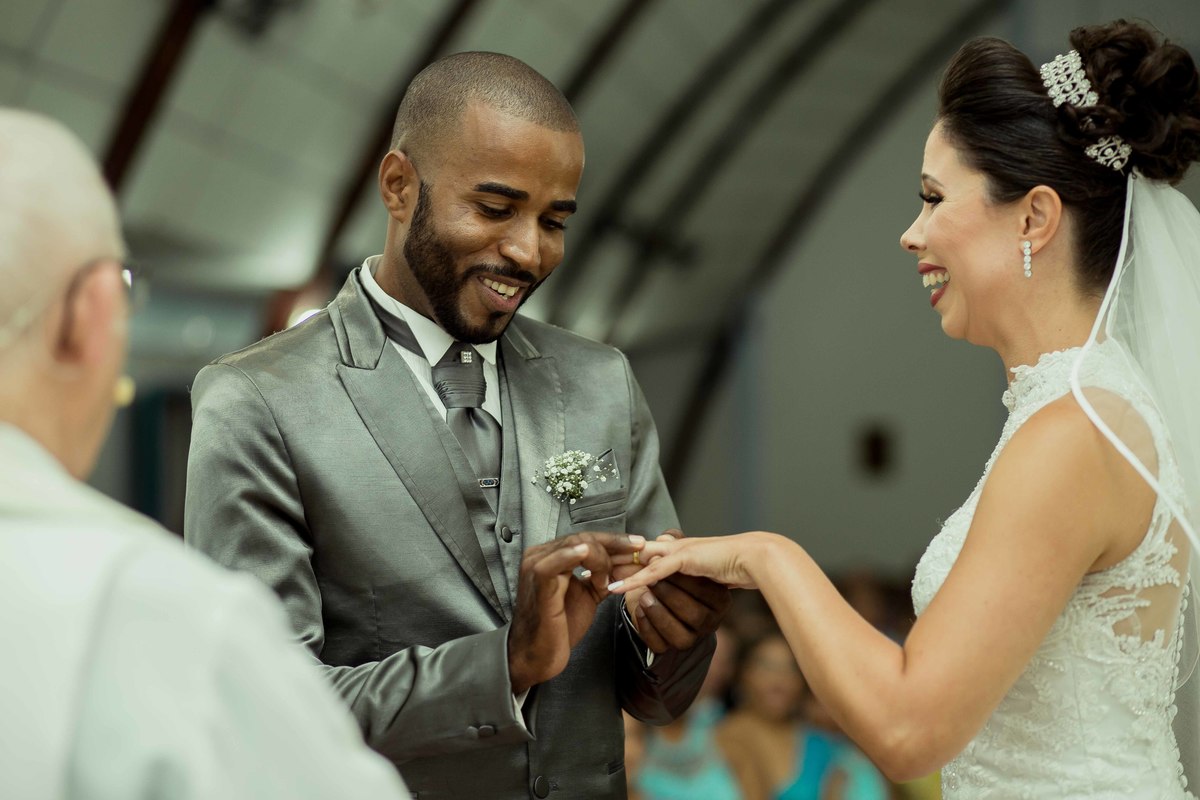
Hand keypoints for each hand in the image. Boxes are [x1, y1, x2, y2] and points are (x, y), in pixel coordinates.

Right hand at [508, 532, 644, 693]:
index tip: (638, 543)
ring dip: (601, 558)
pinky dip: (572, 556)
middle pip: (583, 537)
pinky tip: (587, 553)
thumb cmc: (560, 627)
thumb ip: (604, 577)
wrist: (538, 656)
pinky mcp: (537, 582)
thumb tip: (628, 565)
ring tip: (610, 579)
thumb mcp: (588, 595)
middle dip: (614, 543)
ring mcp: (536, 566)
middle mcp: (540, 555)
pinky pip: (554, 563)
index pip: (586, 538)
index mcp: (551, 556)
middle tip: (638, 549)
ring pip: (575, 545)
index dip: (614, 540)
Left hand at [610, 531, 770, 597]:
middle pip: (635, 556)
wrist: (752, 557)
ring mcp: (678, 552)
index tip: (597, 565)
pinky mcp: (684, 559)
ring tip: (595, 581)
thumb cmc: (732, 565)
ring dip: (619, 576)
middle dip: (610, 564)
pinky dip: (634, 581)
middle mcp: (674, 548)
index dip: (620, 559)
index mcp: (676, 549)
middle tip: (585, 568)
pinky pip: (654, 573)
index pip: (642, 553)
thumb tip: (672, 580)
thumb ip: (688, 573)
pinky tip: (615, 590)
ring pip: (640, 566)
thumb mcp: (704, 571)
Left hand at [621, 529, 731, 653]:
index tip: (662, 566)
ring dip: (658, 612)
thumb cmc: (684, 574)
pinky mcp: (675, 646)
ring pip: (679, 633)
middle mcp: (711, 621)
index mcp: (720, 600)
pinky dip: (647, 627)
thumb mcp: (685, 556)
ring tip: (642, 595)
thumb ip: (676, 545)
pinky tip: (637, 611)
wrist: (665, 606)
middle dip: (669, 595)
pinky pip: (661, 644)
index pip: (704, 591)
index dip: (681, 580)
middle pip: (694, 614)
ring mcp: (695, 636)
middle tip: (650, 581)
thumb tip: (662, 537)